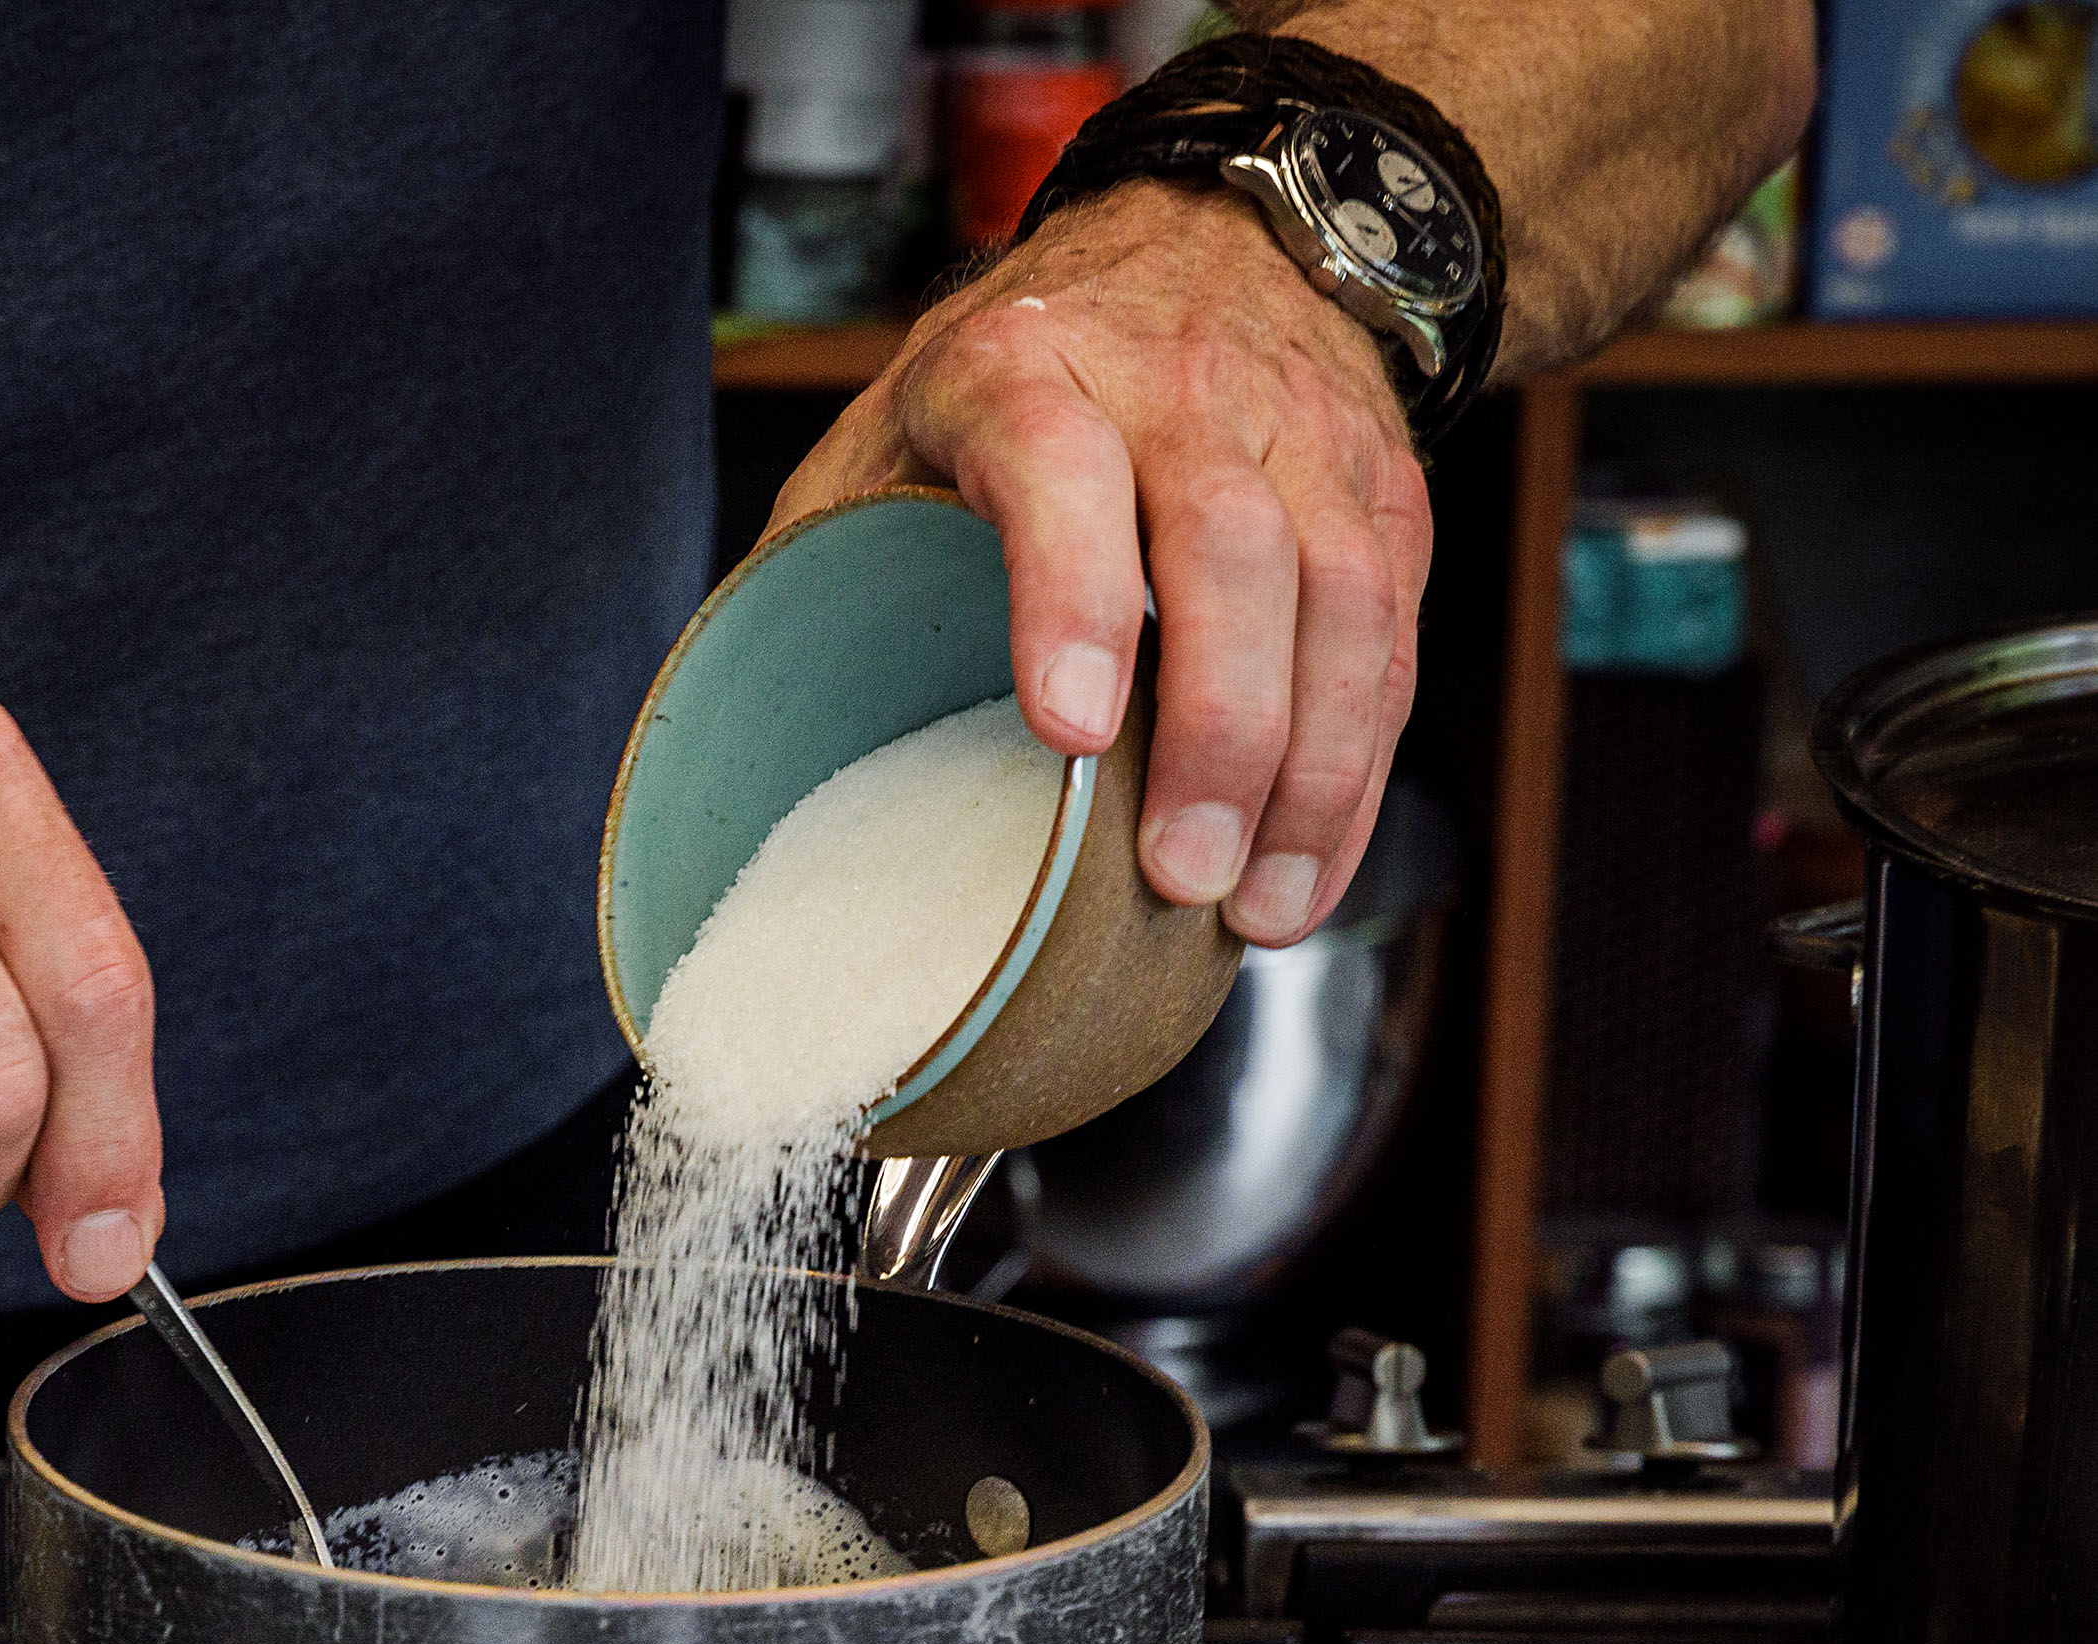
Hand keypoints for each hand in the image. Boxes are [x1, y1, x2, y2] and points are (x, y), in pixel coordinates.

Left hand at [773, 181, 1432, 946]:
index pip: (1061, 469)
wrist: (1214, 236)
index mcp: (1026, 371)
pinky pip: (1391, 637)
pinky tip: (1306, 869)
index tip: (1068, 729)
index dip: (1070, 595)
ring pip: (1339, 598)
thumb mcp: (886, 426)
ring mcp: (1298, 436)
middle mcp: (1180, 388)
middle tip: (1178, 876)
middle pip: (1231, 548)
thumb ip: (831, 554)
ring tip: (1252, 912)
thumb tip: (750, 739)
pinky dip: (1358, 769)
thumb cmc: (1008, 378)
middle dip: (1219, 728)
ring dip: (1309, 773)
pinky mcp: (1382, 491)